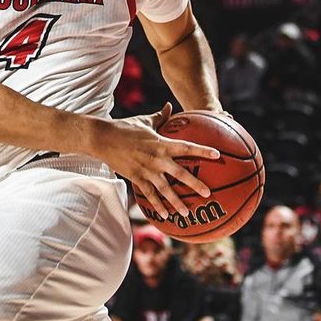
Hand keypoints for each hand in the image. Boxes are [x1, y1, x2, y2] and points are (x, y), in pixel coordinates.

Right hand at [97, 103, 216, 217]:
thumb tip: (169, 105)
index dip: (203, 151)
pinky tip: (166, 215)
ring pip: (165, 190)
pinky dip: (158, 205)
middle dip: (196, 185)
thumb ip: (160, 116)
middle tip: (209, 194)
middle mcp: (157, 159)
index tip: (217, 155)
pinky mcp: (136, 178)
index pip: (187, 147)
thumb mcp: (145, 121)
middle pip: (181, 174)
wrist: (103, 139)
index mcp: (162, 143)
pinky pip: (149, 195)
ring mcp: (146, 171)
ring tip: (188, 214)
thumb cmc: (125, 127)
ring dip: (177, 202)